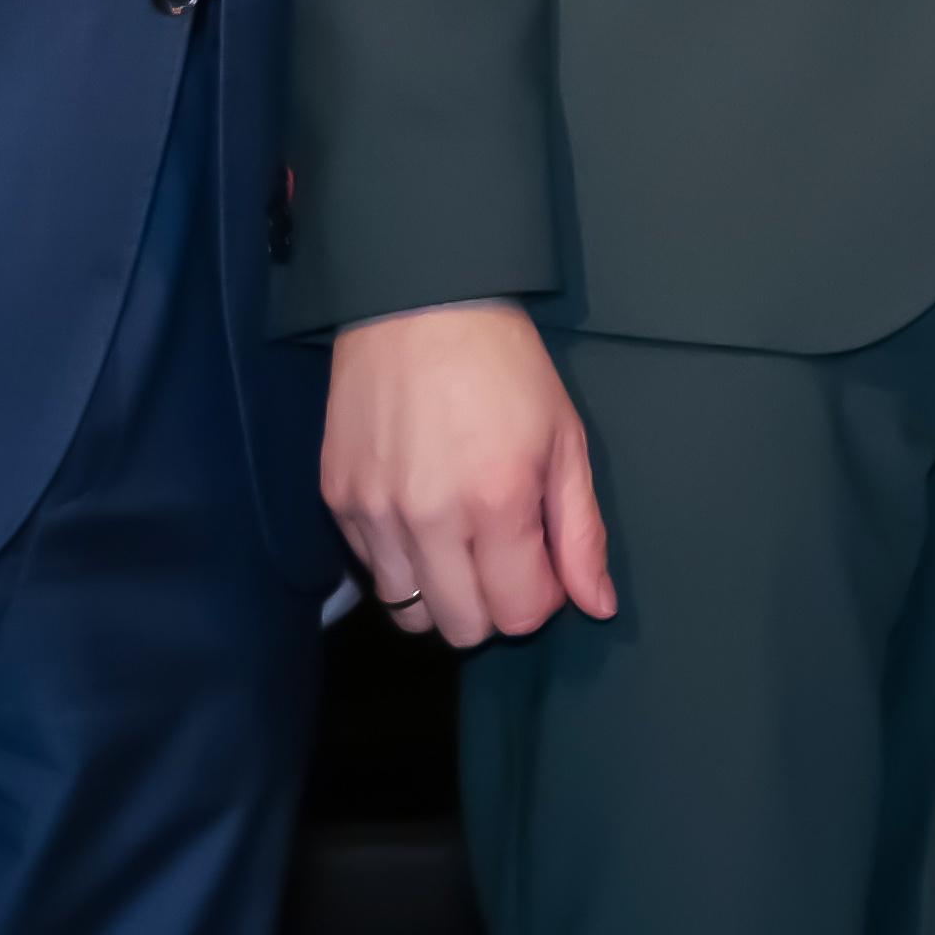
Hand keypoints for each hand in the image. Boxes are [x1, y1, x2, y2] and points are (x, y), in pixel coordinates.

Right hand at [324, 300, 614, 644]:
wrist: (418, 306)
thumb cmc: (505, 368)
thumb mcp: (565, 439)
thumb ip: (581, 531)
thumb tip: (598, 605)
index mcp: (496, 503)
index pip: (517, 615)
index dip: (540, 598)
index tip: (542, 561)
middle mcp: (428, 520)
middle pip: (461, 629)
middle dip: (493, 605)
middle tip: (503, 554)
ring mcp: (374, 514)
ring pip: (408, 614)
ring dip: (442, 593)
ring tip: (459, 540)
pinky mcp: (337, 502)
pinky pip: (371, 572)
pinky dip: (401, 562)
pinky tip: (421, 516)